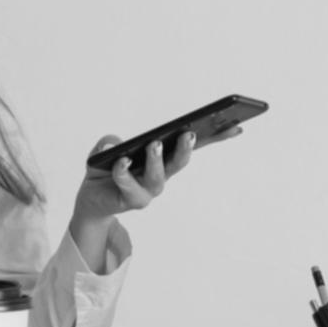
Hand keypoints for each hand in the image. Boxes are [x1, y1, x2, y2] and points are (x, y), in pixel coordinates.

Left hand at [66, 126, 238, 269]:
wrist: (91, 198)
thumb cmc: (105, 169)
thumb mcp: (105, 149)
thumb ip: (109, 142)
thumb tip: (113, 143)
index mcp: (163, 159)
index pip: (192, 147)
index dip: (216, 138)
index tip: (237, 126)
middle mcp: (160, 176)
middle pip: (178, 163)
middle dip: (185, 149)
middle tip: (188, 134)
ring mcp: (147, 191)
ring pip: (157, 177)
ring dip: (157, 159)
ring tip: (155, 144)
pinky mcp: (131, 200)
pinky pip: (127, 183)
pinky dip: (123, 171)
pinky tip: (120, 160)